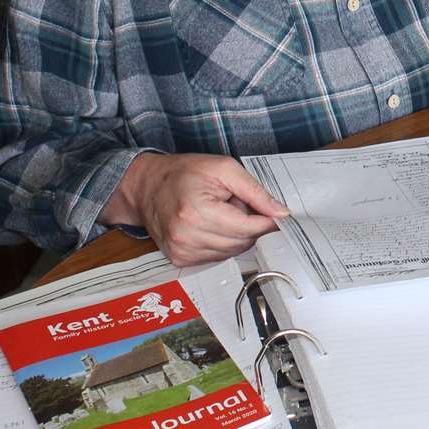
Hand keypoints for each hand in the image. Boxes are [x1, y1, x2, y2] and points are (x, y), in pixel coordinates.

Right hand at [99, 152, 288, 265]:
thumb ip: (255, 191)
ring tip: (220, 212)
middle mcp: (187, 236)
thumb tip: (280, 213)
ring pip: (232, 252)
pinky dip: (222, 243)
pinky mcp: (180, 259)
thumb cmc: (185, 173)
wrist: (147, 186)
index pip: (248, 227)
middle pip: (242, 242)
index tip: (277, 215)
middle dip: (248, 225)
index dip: (266, 221)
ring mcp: (181, 251)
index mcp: (197, 212)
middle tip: (236, 204)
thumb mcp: (224, 169)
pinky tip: (211, 225)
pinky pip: (217, 257)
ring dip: (235, 234)